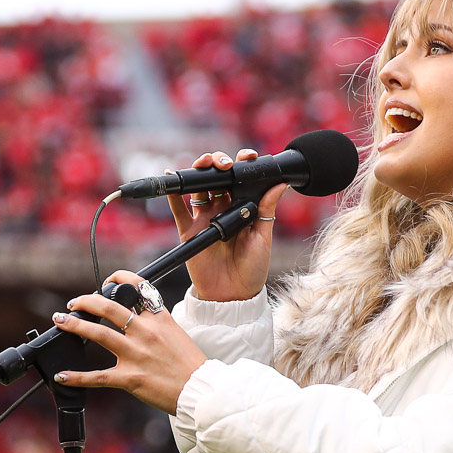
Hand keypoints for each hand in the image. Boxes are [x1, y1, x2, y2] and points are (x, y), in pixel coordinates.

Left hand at [50, 270, 206, 415]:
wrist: (199, 390)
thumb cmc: (190, 365)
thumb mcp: (176, 333)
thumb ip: (155, 323)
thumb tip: (135, 317)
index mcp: (159, 319)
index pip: (138, 287)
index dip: (119, 278)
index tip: (107, 281)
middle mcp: (145, 332)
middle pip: (108, 307)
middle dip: (86, 301)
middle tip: (73, 304)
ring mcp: (136, 354)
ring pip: (98, 333)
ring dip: (75, 325)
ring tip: (60, 321)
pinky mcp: (130, 377)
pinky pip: (97, 377)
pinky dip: (77, 377)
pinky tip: (62, 376)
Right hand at [171, 149, 288, 302]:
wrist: (233, 295)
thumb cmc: (253, 268)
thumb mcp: (263, 237)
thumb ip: (266, 210)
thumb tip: (280, 184)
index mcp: (243, 207)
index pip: (241, 180)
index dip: (243, 164)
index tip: (248, 157)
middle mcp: (223, 209)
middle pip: (217, 179)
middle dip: (219, 163)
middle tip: (223, 163)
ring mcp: (205, 219)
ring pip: (199, 188)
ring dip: (199, 172)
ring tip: (203, 164)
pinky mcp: (190, 231)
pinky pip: (178, 210)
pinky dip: (172, 195)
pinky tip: (172, 179)